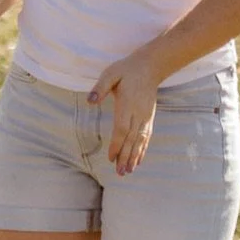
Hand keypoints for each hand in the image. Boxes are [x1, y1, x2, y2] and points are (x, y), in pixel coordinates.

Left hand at [90, 50, 163, 172]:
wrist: (150, 67)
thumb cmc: (126, 70)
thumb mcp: (110, 73)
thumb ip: (100, 88)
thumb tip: (90, 100)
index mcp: (127, 104)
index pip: (122, 129)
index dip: (117, 145)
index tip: (111, 158)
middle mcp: (138, 113)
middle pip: (131, 139)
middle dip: (126, 157)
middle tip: (120, 173)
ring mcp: (145, 117)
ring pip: (140, 141)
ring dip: (134, 157)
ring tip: (128, 172)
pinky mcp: (149, 118)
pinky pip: (146, 137)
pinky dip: (142, 150)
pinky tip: (138, 161)